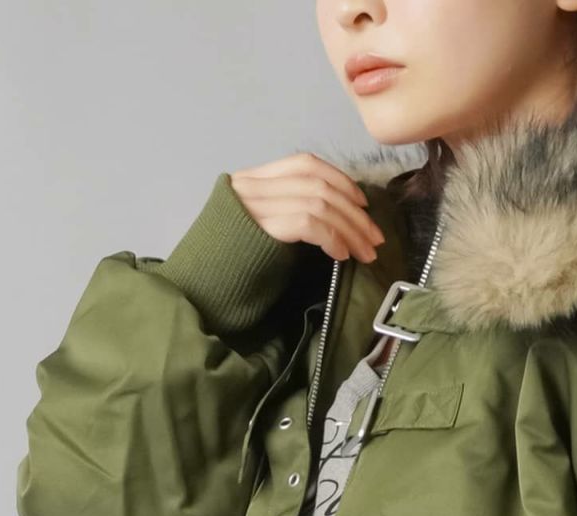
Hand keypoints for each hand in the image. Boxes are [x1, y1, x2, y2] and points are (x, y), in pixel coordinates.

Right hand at [229, 151, 386, 264]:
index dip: (340, 180)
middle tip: (376, 238)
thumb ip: (289, 215)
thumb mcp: (263, 231)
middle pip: (318, 184)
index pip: (305, 164)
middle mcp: (253, 186)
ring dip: (350, 229)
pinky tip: (342, 255)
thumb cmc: (235, 269)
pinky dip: (332, 237)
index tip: (363, 204)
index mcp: (253, 180)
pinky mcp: (261, 227)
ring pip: (319, 202)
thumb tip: (336, 220)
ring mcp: (255, 204)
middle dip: (355, 212)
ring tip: (366, 252)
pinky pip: (309, 222)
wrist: (200, 290)